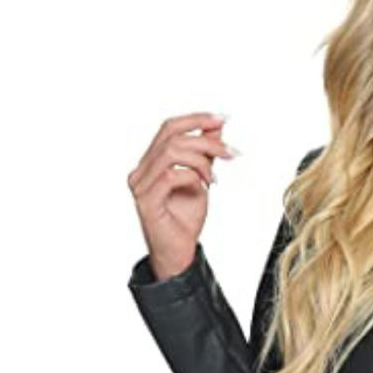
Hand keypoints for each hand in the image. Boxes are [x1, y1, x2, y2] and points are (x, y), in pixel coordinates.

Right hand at [126, 112, 237, 278]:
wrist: (178, 252)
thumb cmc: (185, 219)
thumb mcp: (201, 181)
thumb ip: (205, 156)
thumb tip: (216, 128)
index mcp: (151, 162)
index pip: (169, 128)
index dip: (196, 119)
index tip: (223, 119)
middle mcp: (141, 170)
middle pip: (172, 136)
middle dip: (206, 140)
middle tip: (231, 152)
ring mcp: (140, 185)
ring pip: (171, 152)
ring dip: (201, 161)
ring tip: (215, 179)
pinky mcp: (146, 201)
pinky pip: (170, 176)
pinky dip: (192, 176)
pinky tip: (205, 188)